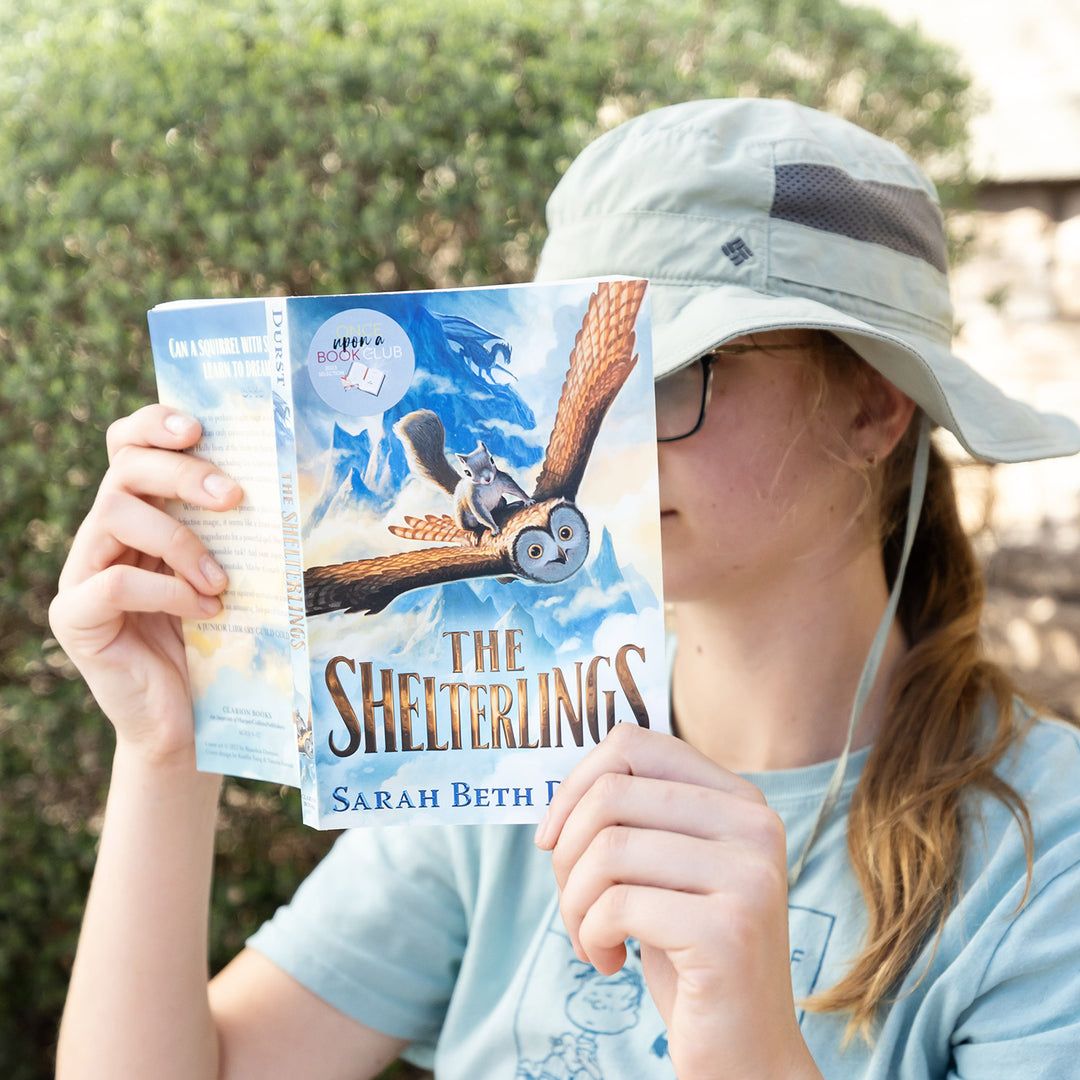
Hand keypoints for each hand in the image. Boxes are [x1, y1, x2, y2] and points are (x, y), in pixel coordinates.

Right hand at [49, 404, 242, 765]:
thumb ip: (229, 530)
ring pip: (114, 514)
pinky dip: (167, 590)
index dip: (154, 425)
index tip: (199, 426)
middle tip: (234, 496)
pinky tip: (205, 609)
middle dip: (182, 474)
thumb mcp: (226, 572)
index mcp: (139, 515)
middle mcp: (102, 536)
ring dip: (181, 540)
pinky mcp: (75, 618)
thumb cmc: (217, 640)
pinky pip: (113, 582)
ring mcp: (81, 575)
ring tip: (221, 581)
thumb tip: (278, 481)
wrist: (189, 719)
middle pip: (125, 470)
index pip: (128, 447)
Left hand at [535, 724, 821, 1079]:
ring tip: (590, 937)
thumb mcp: (664, 868)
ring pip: (606, 849)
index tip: (552, 838)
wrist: (746, 1055)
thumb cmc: (689, 955)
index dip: (574, 784)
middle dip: (566, 853)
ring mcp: (749, 876)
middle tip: (573, 904)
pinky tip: (609, 962)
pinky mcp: (729, 931)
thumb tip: (558, 785)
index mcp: (739, 799)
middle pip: (611, 794)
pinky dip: (591, 935)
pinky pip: (616, 905)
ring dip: (574, 903)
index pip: (632, 743)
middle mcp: (755, 825)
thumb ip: (634, 815)